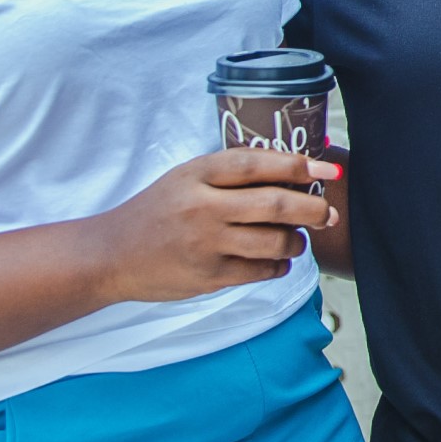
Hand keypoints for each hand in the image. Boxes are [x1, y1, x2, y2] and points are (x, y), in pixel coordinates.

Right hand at [85, 148, 337, 303]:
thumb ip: (231, 175)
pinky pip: (260, 271)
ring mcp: (206, 244)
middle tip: (328, 213)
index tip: (328, 170)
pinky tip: (278, 260)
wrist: (111, 254)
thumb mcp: (185, 178)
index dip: (300, 166)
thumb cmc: (157, 211)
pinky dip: (279, 266)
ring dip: (297, 241)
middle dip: (312, 209)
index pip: (258, 164)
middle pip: (275, 205)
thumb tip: (294, 175)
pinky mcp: (208, 277)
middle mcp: (203, 207)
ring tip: (298, 239)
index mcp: (198, 174)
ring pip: (274, 242)